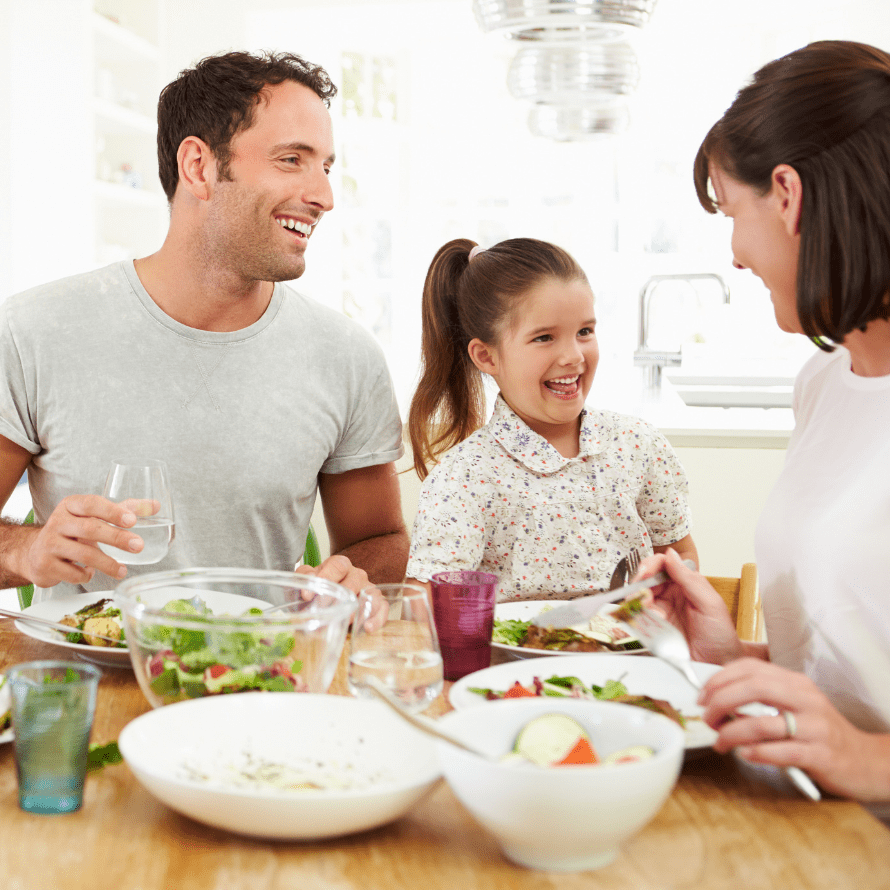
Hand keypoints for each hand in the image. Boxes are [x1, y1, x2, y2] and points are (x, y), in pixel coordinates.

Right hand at [23, 495, 143, 586]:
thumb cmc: (73, 530)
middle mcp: (58, 522)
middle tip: (138, 545)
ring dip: (107, 563)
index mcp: (71, 505)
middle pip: (90, 528)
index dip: (112, 511)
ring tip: (122, 570)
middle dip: (117, 538)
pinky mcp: (45, 565)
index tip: (132, 520)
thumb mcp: (94, 516)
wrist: (35, 552)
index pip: (91, 504)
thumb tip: (155, 505)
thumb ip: (125, 509)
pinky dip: (86, 575)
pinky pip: (73, 573)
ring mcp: (49, 544)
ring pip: (84, 553)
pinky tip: (91, 573)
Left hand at [293, 554, 386, 631]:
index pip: (338, 565)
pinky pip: (382, 609)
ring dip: (357, 610)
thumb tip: (306, 590)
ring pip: (370, 595)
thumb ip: (305, 577)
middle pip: (354, 582)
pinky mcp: (378, 603)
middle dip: (340, 598)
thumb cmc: (322, 587)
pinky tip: (367, 628)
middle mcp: (358, 575)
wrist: (334, 597)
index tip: (308, 595)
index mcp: (341, 565)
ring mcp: (369, 589)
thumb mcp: (309, 580)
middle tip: (325, 613)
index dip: (325, 577)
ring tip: (347, 622)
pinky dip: (377, 618)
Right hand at [633, 548, 744, 664]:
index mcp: (684, 583)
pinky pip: (637, 619)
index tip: (645, 574)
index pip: (662, 565)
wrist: (718, 665)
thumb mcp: (710, 604)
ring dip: (639, 605)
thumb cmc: (721, 635)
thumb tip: (671, 555)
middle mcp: (669, 595)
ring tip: (651, 615)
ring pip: (637, 599)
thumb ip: (690, 579)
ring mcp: (659, 611)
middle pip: (644, 581)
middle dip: (640, 586)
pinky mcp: (652, 628)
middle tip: (643, 597)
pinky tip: (650, 626)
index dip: (650, 566)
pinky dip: (638, 620)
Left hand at [699, 658, 889, 802]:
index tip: (702, 695)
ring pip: (762, 723)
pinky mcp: (820, 755)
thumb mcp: (794, 704)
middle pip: (753, 688)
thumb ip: (762, 697)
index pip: (750, 668)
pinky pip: (781, 751)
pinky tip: (745, 755)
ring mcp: (814, 727)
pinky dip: (757, 753)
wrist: (865, 761)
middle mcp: (805, 699)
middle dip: (720, 701)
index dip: (720, 679)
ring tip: (720, 742)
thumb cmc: (820, 732)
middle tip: (706, 718)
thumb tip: (718, 698)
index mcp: (795, 682)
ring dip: (731, 733)